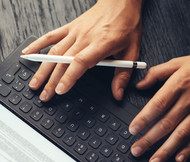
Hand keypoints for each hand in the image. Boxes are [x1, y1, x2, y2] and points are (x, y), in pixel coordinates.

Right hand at [22, 0, 142, 100]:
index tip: (60, 90)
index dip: (68, 77)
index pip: (80, 63)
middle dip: (51, 81)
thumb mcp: (132, 51)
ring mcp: (75, 32)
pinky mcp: (69, 27)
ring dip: (42, 68)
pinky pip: (51, 36)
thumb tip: (117, 94)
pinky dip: (38, 44)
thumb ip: (123, 75)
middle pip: (63, 61)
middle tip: (44, 95)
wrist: (120, 2)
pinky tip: (29, 53)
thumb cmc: (126, 25)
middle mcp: (84, 38)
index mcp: (100, 45)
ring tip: (34, 83)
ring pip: (54, 51)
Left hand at [129, 56, 189, 161]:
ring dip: (166, 149)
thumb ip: (157, 74)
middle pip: (166, 123)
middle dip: (149, 139)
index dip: (144, 119)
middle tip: (136, 150)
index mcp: (179, 84)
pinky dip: (188, 149)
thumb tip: (139, 85)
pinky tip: (178, 157)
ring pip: (181, 134)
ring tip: (154, 161)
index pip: (157, 104)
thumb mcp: (179, 63)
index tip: (133, 130)